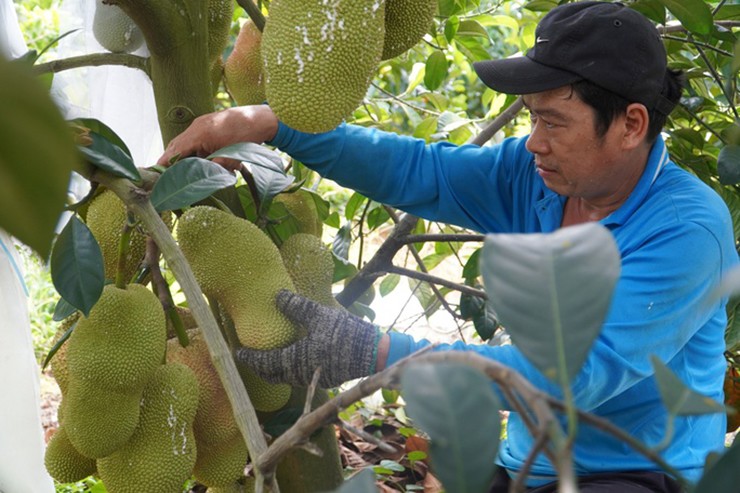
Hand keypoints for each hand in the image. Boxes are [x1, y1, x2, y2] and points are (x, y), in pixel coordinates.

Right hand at [156, 105, 278, 170]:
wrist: (261, 119)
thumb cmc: (247, 138)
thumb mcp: (230, 159)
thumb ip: (213, 170)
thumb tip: (201, 180)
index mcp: (198, 134)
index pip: (174, 151)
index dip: (163, 164)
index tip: (153, 174)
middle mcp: (196, 126)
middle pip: (176, 145)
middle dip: (170, 161)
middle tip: (164, 176)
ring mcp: (202, 123)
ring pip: (185, 142)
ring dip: (182, 156)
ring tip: (179, 172)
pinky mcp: (208, 123)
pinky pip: (194, 138)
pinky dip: (192, 150)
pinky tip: (196, 161)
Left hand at [235, 290, 381, 387]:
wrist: (373, 353)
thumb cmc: (344, 334)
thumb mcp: (319, 315)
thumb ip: (296, 306)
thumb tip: (276, 295)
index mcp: (294, 360)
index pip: (264, 362)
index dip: (249, 357)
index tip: (239, 351)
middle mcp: (299, 375)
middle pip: (272, 375)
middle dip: (259, 367)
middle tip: (250, 356)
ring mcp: (313, 380)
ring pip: (285, 378)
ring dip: (274, 369)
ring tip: (268, 357)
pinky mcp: (325, 379)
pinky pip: (299, 377)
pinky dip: (289, 369)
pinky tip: (293, 358)